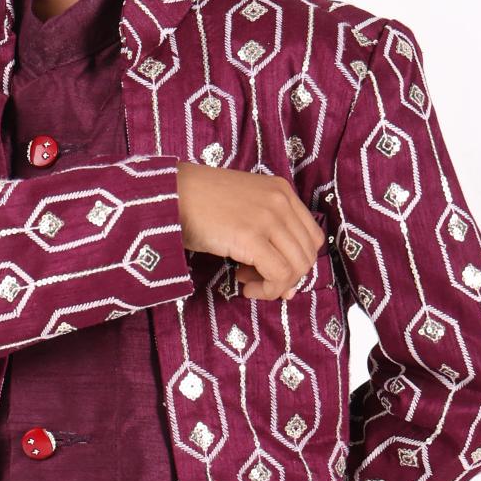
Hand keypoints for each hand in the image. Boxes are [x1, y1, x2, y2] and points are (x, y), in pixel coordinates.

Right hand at [175, 161, 325, 300]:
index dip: (298, 262)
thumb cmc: (198, 203)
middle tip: (258, 280)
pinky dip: (268, 289)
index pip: (311, 237)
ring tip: (249, 283)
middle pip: (307, 254)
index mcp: (282, 191)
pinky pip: (278, 274)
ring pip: (297, 267)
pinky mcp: (252, 236)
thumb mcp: (243, 208)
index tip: (274, 273)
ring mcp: (268, 218)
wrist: (169, 192)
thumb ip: (267, 234)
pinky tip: (246, 286)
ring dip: (276, 286)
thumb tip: (287, 284)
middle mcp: (281, 201)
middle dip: (288, 277)